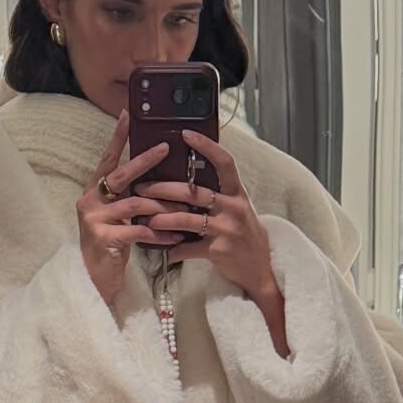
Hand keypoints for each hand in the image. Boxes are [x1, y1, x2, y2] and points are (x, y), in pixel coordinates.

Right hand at [77, 111, 168, 303]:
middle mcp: (90, 201)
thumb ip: (128, 197)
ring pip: (135, 203)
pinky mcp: (104, 238)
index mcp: (94, 192)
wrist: (95, 280)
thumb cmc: (111, 246)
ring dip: (161, 205)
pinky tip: (174, 237)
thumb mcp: (118, 217)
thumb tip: (156, 179)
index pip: (107, 160)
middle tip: (165, 148)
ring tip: (182, 208)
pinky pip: (138, 230)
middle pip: (121, 175)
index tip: (127, 115)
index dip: (117, 138)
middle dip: (145, 161)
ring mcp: (95, 219)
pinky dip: (159, 233)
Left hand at [145, 130, 278, 309]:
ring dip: (162, 219)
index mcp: (237, 193)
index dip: (206, 146)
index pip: (224, 162)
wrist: (260, 268)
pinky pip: (189, 249)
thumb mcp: (237, 208)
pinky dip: (174, 250)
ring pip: (187, 219)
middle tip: (142, 187)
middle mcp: (233, 208)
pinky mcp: (218, 251)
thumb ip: (218, 193)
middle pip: (193, 192)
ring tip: (146, 218)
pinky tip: (164, 251)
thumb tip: (189, 178)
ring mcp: (226, 229)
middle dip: (164, 189)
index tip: (185, 134)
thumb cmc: (244, 234)